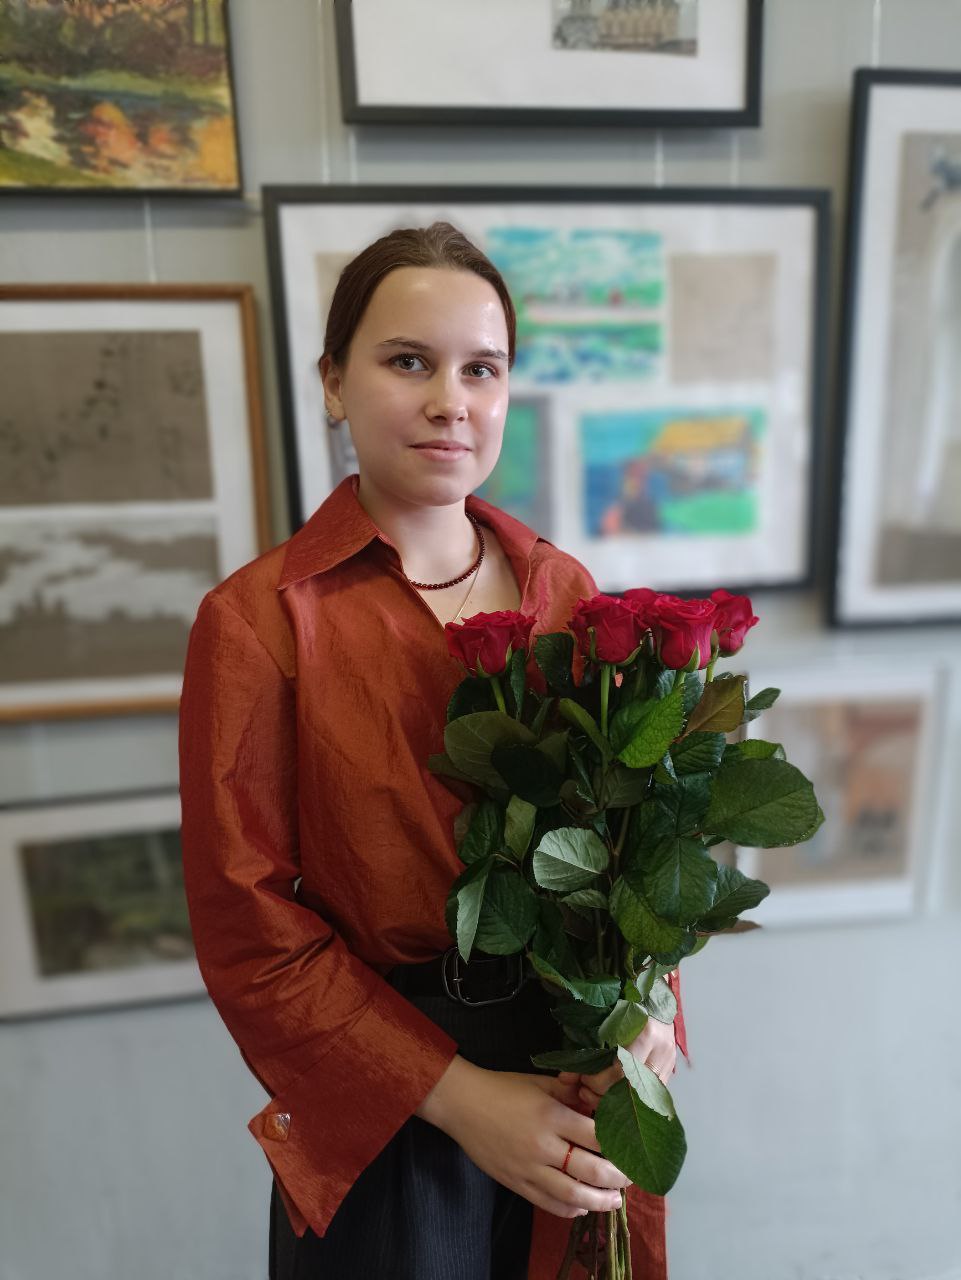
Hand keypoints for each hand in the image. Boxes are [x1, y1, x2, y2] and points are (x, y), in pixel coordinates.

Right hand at [423, 1057, 629, 1218]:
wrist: (461, 1103)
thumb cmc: (502, 1088)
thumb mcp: (539, 1083)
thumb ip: (569, 1095)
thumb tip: (596, 1105)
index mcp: (552, 1115)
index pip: (597, 1137)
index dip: (618, 1146)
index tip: (631, 1148)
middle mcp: (543, 1145)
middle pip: (591, 1170)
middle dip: (617, 1178)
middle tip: (630, 1178)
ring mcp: (528, 1168)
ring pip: (572, 1195)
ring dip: (598, 1201)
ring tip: (614, 1201)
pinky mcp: (516, 1183)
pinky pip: (547, 1203)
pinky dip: (569, 1209)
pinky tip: (582, 1206)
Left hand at [557, 1014, 676, 1113]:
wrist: (657, 996)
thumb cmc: (628, 1002)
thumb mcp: (611, 1016)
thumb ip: (591, 1045)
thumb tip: (567, 1076)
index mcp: (646, 1034)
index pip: (622, 1071)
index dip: (599, 1081)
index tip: (584, 1078)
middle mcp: (661, 1051)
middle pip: (631, 1088)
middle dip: (604, 1094)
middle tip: (586, 1089)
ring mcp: (668, 1063)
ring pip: (641, 1097)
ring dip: (616, 1101)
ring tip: (595, 1096)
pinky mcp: (670, 1070)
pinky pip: (648, 1094)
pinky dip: (629, 1098)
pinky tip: (613, 1096)